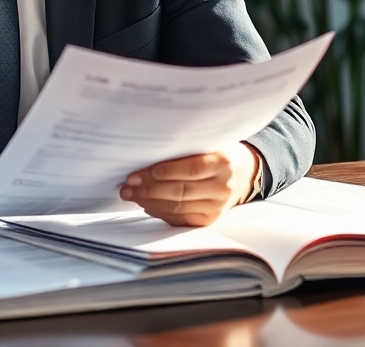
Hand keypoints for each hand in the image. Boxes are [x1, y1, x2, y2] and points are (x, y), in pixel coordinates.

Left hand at [119, 142, 259, 226]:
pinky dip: (158, 212)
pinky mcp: (209, 220)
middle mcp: (223, 187)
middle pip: (180, 191)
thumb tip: (143, 155)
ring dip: (149, 202)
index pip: (190, 169)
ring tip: (130, 195)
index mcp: (223, 162)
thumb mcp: (204, 143)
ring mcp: (217, 207)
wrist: (238, 173)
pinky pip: (179, 219)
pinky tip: (145, 204)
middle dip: (148, 190)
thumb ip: (182, 148)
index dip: (162, 172)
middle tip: (126, 186)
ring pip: (177, 207)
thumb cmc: (211, 152)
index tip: (136, 174)